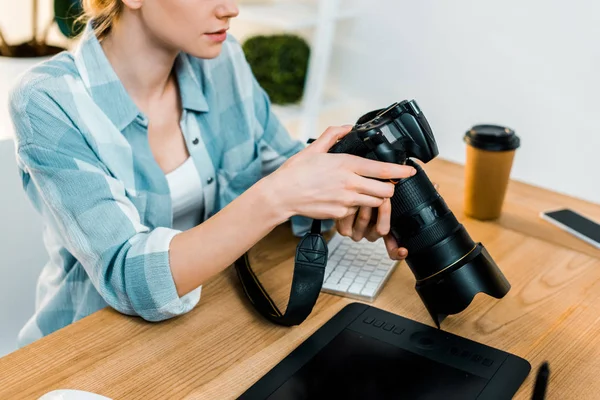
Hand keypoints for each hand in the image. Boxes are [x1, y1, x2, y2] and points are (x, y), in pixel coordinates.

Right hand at [266, 125, 416, 221]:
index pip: (382, 169)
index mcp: (346, 164)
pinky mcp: (340, 215)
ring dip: (374, 199)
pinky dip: (356, 208)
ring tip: (365, 193)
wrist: (281, 195)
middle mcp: (349, 184)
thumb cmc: (295, 172)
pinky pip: (356, 213)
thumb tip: (346, 127)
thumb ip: (333, 135)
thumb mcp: (314, 148)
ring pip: (374, 203)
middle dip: (389, 188)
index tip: (410, 171)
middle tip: (386, 184)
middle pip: (385, 190)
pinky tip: (346, 201)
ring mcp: (346, 201)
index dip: (400, 171)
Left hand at [335, 178, 440, 260]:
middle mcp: (372, 233)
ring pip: (365, 229)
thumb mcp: (390, 190)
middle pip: (381, 231)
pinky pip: (349, 228)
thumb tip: (436, 186)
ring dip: (367, 212)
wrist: (344, 186)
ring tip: (366, 197)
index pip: (394, 249)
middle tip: (385, 198)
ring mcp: (358, 232)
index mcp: (385, 227)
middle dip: (384, 213)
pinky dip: (351, 216)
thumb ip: (411, 191)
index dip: (398, 251)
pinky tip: (351, 206)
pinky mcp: (344, 229)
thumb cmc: (369, 189)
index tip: (404, 250)